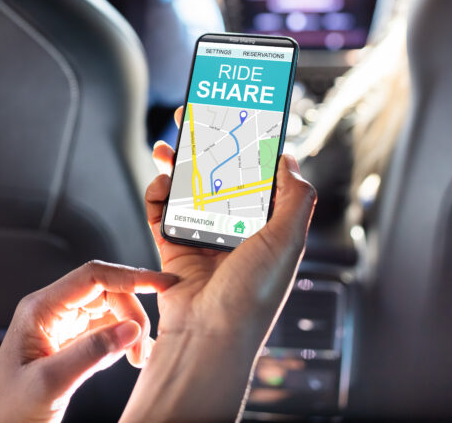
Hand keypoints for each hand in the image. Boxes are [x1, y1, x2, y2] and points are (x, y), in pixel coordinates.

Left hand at [0, 261, 177, 422]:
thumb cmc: (9, 410)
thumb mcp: (51, 382)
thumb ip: (91, 353)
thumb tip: (131, 329)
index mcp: (40, 309)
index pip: (92, 277)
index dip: (130, 276)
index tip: (160, 283)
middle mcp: (51, 312)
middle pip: (105, 292)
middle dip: (131, 313)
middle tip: (142, 346)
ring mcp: (62, 328)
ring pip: (109, 310)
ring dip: (130, 328)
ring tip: (138, 358)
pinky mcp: (70, 346)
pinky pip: (105, 331)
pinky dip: (123, 341)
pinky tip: (128, 358)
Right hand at [121, 107, 316, 421]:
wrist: (210, 335)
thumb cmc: (253, 295)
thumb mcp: (288, 240)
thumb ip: (294, 196)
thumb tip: (288, 158)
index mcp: (266, 227)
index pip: (256, 175)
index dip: (246, 145)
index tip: (235, 117)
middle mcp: (234, 230)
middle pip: (216, 175)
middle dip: (204, 144)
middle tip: (192, 116)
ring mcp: (202, 237)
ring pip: (186, 188)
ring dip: (176, 163)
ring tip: (168, 143)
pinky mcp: (173, 247)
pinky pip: (160, 211)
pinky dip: (157, 193)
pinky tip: (160, 182)